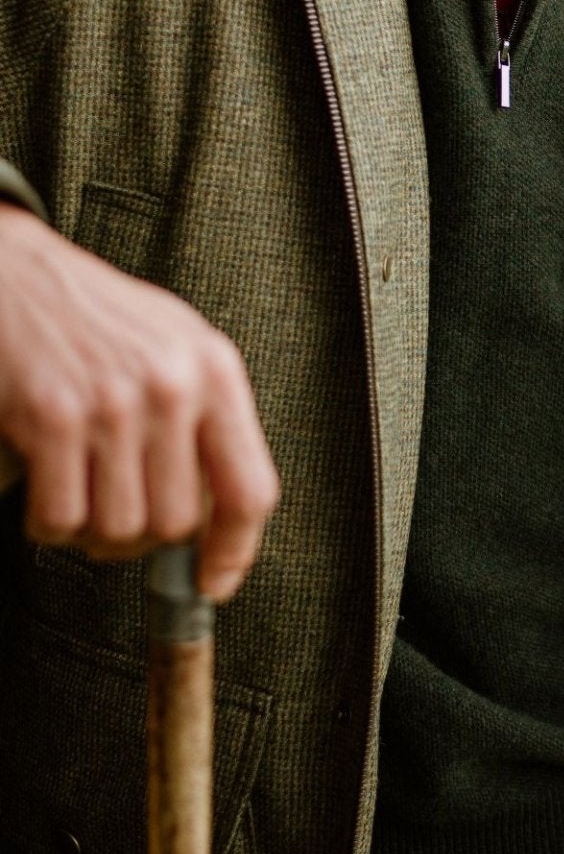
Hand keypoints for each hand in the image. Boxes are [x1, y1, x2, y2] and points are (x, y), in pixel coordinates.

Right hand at [0, 206, 278, 598]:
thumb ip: (204, 420)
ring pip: (120, 529)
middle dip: (142, 538)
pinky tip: (43, 488)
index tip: (215, 580)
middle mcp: (173, 386)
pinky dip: (48, 523)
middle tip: (115, 511)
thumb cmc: (92, 318)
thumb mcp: (173, 348)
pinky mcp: (52, 416)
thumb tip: (218, 522)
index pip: (250, 488)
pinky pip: (62, 518)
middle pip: (178, 522)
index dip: (234, 550)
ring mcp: (113, 402)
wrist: (11, 273)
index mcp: (215, 370)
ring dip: (92, 532)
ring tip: (79, 492)